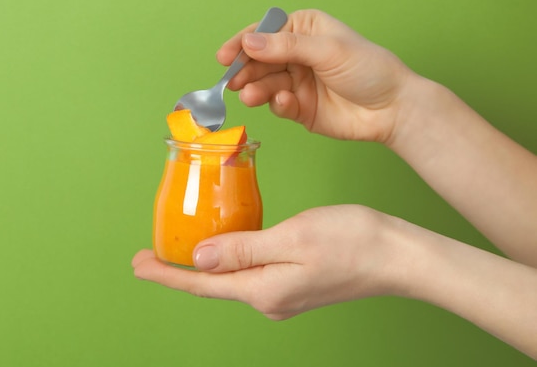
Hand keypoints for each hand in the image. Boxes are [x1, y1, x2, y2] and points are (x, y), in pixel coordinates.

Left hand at [132, 205, 403, 319]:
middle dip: (180, 269)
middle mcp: (270, 299)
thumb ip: (242, 249)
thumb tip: (199, 259)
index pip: (202, 283)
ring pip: (233, 278)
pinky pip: (252, 273)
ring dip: (206, 264)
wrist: (398, 255)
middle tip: (150, 255)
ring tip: (183, 248)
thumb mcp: (291, 238)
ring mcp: (284, 295)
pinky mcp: (296, 284)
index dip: (168, 273)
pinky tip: (228, 246)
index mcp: (263, 290)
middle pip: (214, 284)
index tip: (139, 264)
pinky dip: (232, 259)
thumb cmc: (352, 241)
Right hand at [218, 9, 413, 142]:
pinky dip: (278, 105)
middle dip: (245, 70)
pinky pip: (278, 105)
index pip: (265, 33)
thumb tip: (249, 42)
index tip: (225, 56)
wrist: (392, 109)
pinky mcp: (299, 108)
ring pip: (265, 84)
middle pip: (259, 61)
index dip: (243, 44)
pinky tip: (286, 103)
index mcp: (304, 30)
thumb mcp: (328, 50)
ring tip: (252, 96)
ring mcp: (297, 82)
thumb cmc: (368, 69)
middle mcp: (297, 55)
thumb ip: (286, 47)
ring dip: (256, 89)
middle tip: (233, 81)